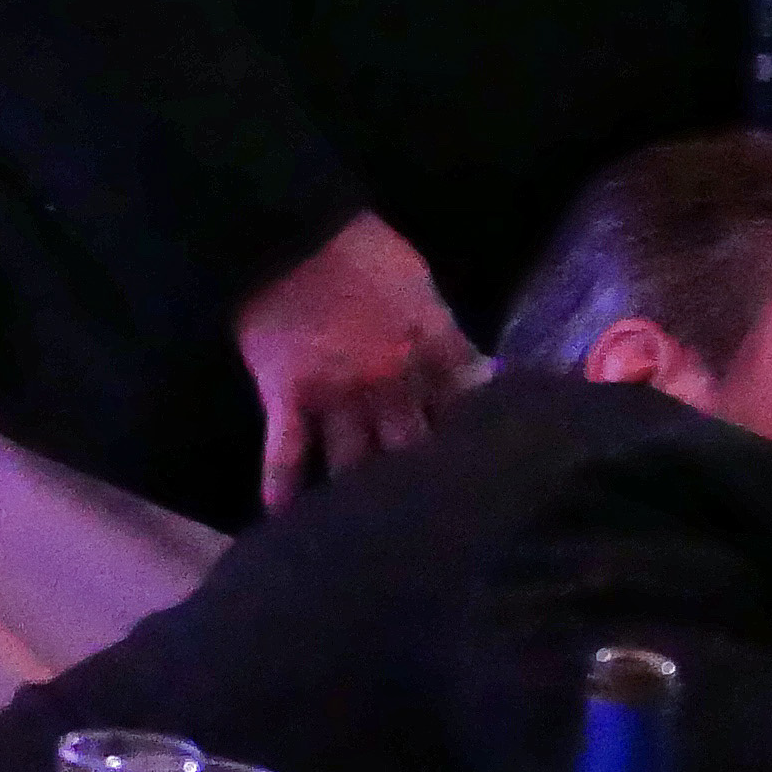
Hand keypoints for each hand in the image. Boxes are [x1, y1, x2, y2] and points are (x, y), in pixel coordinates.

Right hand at [234, 210, 477, 511]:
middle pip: (414, 449)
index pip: (464, 411)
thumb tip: (482, 376)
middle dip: (427, 487)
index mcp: (428, 353)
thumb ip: (449, 337)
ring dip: (363, 499)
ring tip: (374, 538)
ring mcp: (337, 396)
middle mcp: (390, 385)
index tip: (489, 477)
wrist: (290, 232)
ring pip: (355, 462)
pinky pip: (286, 452)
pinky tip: (283, 521)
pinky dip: (283, 489)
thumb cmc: (362, 252)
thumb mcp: (423, 288)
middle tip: (438, 528)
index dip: (480, 444)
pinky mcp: (288, 397)